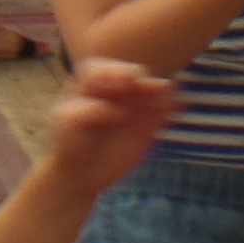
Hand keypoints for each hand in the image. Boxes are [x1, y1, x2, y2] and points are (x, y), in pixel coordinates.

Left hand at [38, 54, 180, 198]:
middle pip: (129, 75)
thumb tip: (117, 110)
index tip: (118, 83)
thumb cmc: (68, 143)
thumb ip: (85, 111)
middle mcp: (113, 90)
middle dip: (137, 78)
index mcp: (89, 85)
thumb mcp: (66, 123)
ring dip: (158, 88)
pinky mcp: (147, 125)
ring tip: (168, 89)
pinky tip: (178, 105)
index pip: (100, 69)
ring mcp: (132, 106)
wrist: (80, 173)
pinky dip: (170, 107)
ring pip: (149, 91)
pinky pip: (161, 112)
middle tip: (141, 85)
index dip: (110, 71)